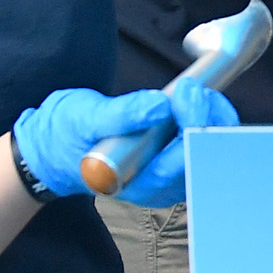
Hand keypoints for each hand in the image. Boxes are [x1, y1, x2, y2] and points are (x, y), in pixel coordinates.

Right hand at [11, 81, 236, 207]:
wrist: (59, 145)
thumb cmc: (67, 135)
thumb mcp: (85, 119)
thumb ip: (122, 116)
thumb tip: (160, 106)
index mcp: (135, 184)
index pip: (176, 163)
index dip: (189, 125)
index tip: (185, 91)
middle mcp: (160, 186)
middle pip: (204, 157)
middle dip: (207, 117)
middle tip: (193, 86)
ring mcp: (172, 174)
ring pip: (213, 147)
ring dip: (212, 114)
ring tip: (192, 89)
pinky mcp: (177, 157)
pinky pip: (208, 138)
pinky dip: (209, 115)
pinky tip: (198, 98)